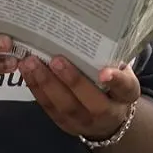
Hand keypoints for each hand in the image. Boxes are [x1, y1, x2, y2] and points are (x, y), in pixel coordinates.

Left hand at [20, 56, 139, 141]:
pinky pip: (49, 107)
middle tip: (55, 59)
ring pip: (65, 106)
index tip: (105, 72)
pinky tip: (27, 72)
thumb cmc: (113, 85)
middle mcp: (107, 113)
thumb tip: (95, 27)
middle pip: (91, 102)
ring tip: (31, 63)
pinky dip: (36, 88)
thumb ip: (112, 57)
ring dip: (46, 84)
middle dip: (72, 81)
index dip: (115, 80)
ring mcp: (84, 122)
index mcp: (126, 95)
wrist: (108, 119)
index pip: (124, 88)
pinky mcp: (65, 124)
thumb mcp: (122, 72)